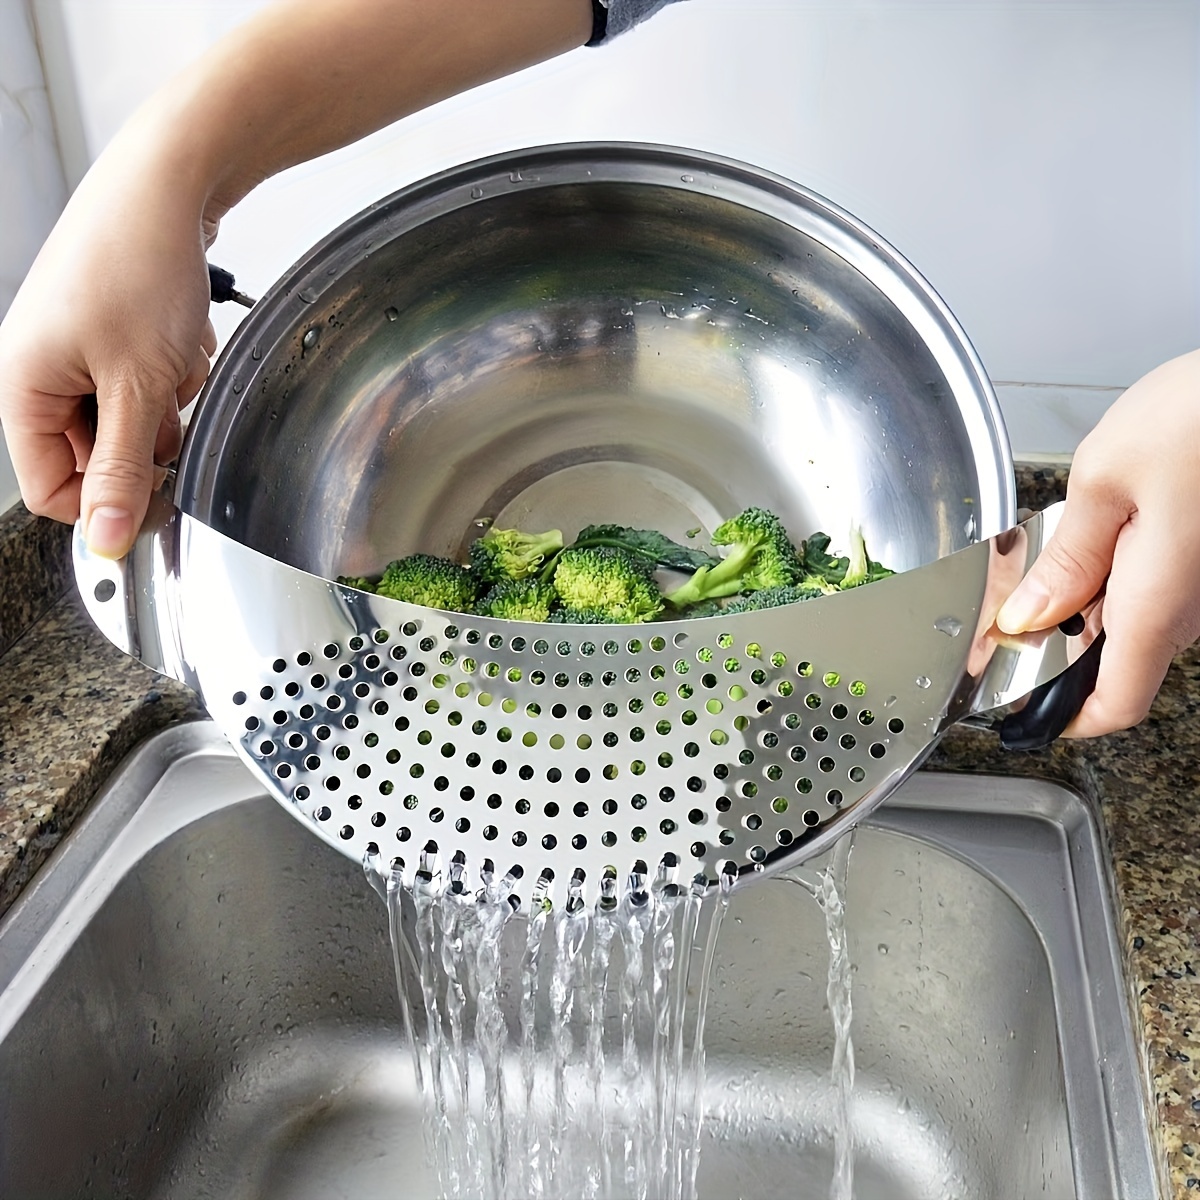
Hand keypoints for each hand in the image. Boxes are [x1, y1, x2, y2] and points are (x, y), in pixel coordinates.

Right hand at [0, 135, 215, 557]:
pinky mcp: (111, 329)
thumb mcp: (138, 386)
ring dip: (166, 396)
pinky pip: (148, 379)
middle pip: (99, 451)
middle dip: (147, 433)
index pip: (52, 488)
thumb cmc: (139, 265)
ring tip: (174, 352)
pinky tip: (181, 331)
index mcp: (22, 386)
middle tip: (167, 397)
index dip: (107, 501)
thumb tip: (107, 537)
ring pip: (133, 416)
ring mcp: (75, 346)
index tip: (157, 496)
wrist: (169, 183)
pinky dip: (173, 366)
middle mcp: (40, 368)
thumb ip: (124, 468)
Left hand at [997, 348, 1199, 735]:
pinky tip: (1101, 523)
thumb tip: (1027, 618)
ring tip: (1063, 539)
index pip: (1116, 705)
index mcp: (1156, 604)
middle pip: (1115, 661)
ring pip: (1133, 621)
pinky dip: (1116, 572)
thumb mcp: (1104, 482)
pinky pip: (1155, 587)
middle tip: (1016, 595)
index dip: (1064, 718)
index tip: (1019, 706)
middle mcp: (1189, 608)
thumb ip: (1065, 559)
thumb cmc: (1198, 417)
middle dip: (1059, 640)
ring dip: (1087, 598)